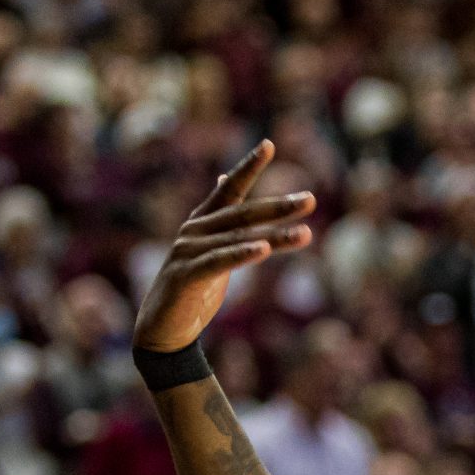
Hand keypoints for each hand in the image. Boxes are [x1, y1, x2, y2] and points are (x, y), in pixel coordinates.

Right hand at [131, 140, 316, 353]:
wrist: (163, 330)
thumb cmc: (193, 289)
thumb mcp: (212, 249)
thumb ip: (223, 219)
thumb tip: (225, 178)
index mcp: (202, 222)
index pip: (229, 189)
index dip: (248, 167)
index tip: (269, 144)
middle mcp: (194, 230)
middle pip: (242, 214)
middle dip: (278, 206)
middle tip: (310, 200)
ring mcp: (187, 251)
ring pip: (238, 239)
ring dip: (274, 236)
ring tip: (305, 232)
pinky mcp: (185, 275)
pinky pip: (219, 262)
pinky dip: (242, 254)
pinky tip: (264, 248)